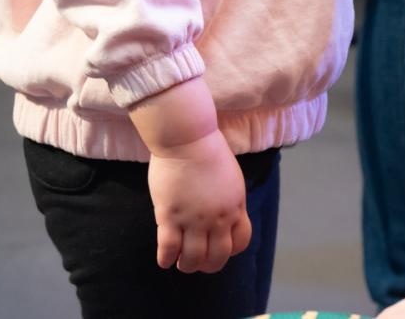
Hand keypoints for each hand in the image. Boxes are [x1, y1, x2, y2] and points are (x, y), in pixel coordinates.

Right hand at [146, 128, 251, 272]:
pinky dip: (166, 259)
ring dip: (187, 265)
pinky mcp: (170, 216)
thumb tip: (223, 216)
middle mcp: (218, 218)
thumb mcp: (231, 178)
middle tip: (198, 263)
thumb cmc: (208, 150)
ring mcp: (193, 219)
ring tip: (181, 262)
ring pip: (193, 258)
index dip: (230, 250)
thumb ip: (229, 200)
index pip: (240, 242)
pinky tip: (164, 259)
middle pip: (218, 256)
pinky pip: (169, 248)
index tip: (219, 249)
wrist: (186, 138)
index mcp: (235, 207)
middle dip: (208, 265)